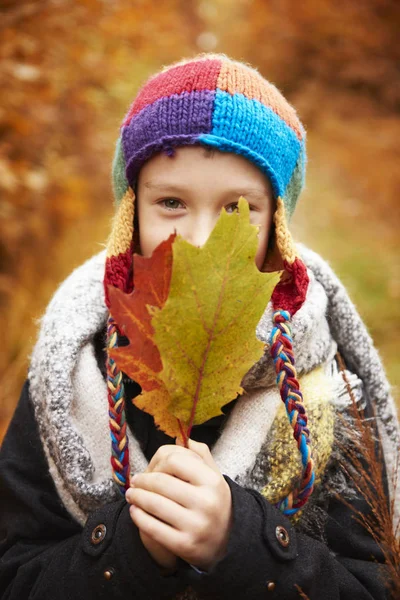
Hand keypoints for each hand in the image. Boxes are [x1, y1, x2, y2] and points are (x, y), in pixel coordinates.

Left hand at [125, 438, 232, 570]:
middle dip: (142, 481)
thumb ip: (200, 455)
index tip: (151, 467)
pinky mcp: (184, 545)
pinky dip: (138, 517)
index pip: (174, 460)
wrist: (227, 541)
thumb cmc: (215, 502)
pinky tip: (135, 511)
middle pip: (161, 482)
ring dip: (136, 497)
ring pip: (154, 504)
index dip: (157, 462)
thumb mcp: (214, 476)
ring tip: (130, 494)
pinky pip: (152, 527)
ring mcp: (195, 525)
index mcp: (213, 481)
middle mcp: (206, 503)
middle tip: (134, 482)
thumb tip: (182, 437)